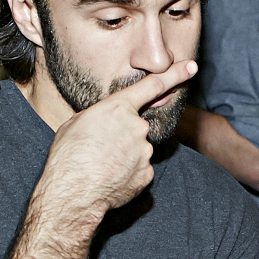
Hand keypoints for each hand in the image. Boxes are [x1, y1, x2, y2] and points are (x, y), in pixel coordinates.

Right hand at [44, 59, 197, 211]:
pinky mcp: (146, 173)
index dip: (175, 74)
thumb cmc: (68, 155)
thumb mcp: (77, 122)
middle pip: (136, 127)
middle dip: (122, 136)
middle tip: (99, 149)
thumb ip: (102, 115)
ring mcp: (145, 151)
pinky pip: (138, 169)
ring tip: (100, 165)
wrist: (72, 192)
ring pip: (137, 149)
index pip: (153, 85)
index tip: (191, 66)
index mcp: (118, 108)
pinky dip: (126, 173)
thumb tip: (108, 121)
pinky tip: (109, 177)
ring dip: (122, 155)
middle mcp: (138, 127)